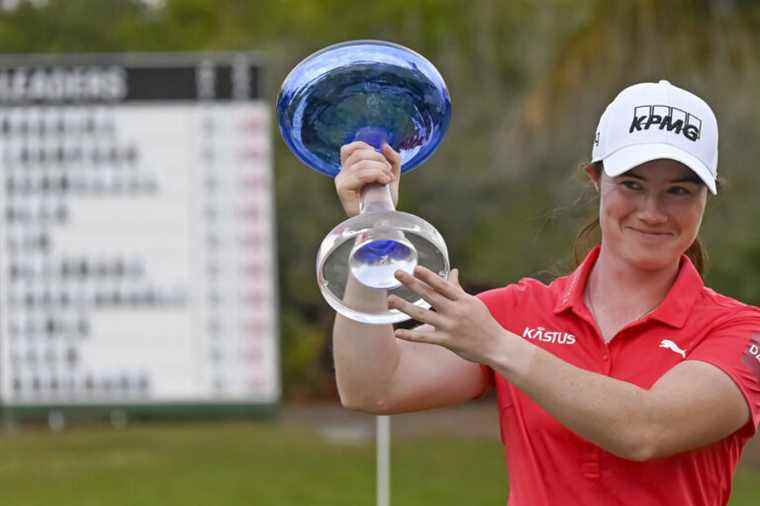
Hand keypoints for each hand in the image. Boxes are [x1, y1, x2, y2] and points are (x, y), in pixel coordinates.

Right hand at [335, 141, 400, 216]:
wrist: (383, 219)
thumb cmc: (384, 200)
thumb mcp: (391, 174)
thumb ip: (391, 159)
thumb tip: (384, 145)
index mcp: (350, 168)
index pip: (350, 148)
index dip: (366, 147)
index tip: (382, 160)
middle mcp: (343, 173)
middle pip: (358, 154)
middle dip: (378, 158)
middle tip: (389, 171)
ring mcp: (341, 181)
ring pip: (361, 164)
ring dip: (380, 169)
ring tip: (388, 178)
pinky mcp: (343, 188)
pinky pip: (360, 174)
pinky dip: (375, 174)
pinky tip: (384, 182)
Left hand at [387, 266, 505, 364]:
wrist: (496, 345)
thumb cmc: (483, 321)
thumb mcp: (472, 302)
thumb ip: (457, 288)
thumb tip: (453, 270)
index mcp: (462, 299)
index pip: (442, 285)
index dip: (428, 276)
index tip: (415, 267)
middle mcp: (455, 311)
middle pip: (429, 295)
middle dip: (412, 283)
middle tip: (397, 273)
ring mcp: (450, 326)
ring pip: (423, 315)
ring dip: (405, 307)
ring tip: (390, 300)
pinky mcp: (447, 341)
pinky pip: (425, 338)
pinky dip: (411, 335)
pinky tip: (397, 332)